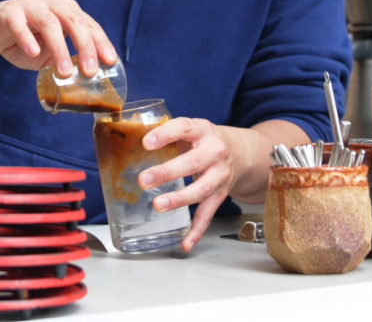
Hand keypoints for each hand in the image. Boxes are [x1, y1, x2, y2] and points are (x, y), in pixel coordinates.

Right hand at [0, 0, 117, 76]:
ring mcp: (29, 4)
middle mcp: (50, 2)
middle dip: (85, 46)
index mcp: (65, 9)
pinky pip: (18, 24)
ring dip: (59, 48)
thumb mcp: (48, 51)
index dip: (101, 42)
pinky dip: (27, 38)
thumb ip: (65, 58)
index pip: (88, 24)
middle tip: (89, 71)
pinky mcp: (8, 12)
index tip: (110, 61)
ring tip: (64, 71)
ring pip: (49, 23)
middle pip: (73, 21)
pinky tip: (33, 53)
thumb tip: (87, 80)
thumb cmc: (21, 40)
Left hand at [136, 117, 236, 252]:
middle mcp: (215, 152)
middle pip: (192, 163)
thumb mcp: (190, 128)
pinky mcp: (221, 195)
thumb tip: (129, 134)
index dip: (165, 134)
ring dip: (179, 200)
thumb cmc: (204, 139)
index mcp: (202, 130)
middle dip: (167, 173)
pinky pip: (208, 214)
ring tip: (158, 205)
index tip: (146, 143)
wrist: (241, 153)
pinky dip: (197, 230)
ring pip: (201, 190)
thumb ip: (166, 132)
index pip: (184, 128)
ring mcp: (220, 175)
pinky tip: (186, 243)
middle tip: (144, 180)